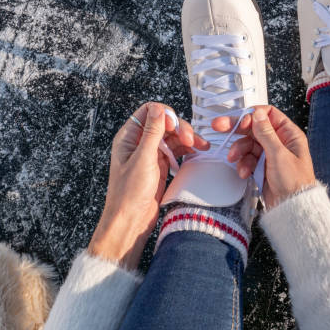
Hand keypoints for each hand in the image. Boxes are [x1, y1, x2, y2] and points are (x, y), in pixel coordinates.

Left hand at [88, 102, 208, 269]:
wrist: (130, 220)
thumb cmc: (128, 193)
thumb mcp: (142, 159)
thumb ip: (152, 132)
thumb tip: (158, 109)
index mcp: (129, 137)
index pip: (148, 112)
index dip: (165, 115)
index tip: (176, 128)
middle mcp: (139, 143)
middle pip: (164, 124)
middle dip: (180, 128)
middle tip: (191, 140)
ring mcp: (150, 154)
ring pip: (173, 137)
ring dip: (188, 139)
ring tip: (201, 146)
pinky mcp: (160, 165)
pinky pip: (176, 151)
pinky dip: (187, 150)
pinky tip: (196, 153)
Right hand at [212, 106, 315, 208]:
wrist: (292, 208)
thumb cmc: (295, 183)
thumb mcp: (279, 154)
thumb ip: (266, 133)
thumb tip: (257, 114)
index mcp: (289, 134)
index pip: (269, 115)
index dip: (253, 115)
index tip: (241, 121)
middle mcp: (279, 142)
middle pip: (254, 128)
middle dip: (237, 129)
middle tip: (219, 126)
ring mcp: (269, 154)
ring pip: (248, 144)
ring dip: (239, 150)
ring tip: (233, 158)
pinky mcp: (262, 166)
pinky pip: (247, 159)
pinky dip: (243, 164)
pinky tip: (243, 172)